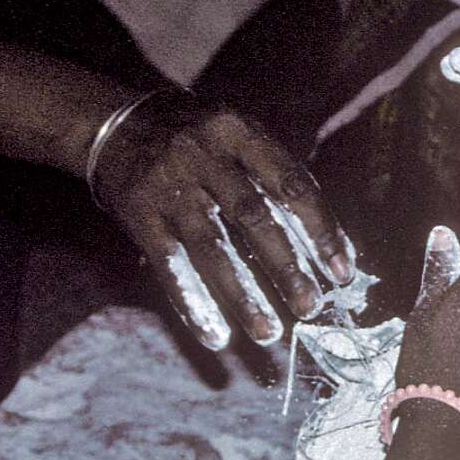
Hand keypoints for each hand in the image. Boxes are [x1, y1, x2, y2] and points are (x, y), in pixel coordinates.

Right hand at [87, 94, 357, 348]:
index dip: (320, 229)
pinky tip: (215, 335)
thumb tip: (330, 245)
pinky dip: (193, 303)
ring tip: (268, 333)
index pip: (291, 183)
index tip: (342, 272)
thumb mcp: (238, 136)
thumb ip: (278, 179)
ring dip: (242, 295)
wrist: (116, 124)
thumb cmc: (200, 140)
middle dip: (285, 267)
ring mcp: (168, 187)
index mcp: (239, 132)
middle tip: (310, 308)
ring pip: (211, 248)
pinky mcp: (139, 215)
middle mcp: (204, 157)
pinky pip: (169, 265)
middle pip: (253, 217)